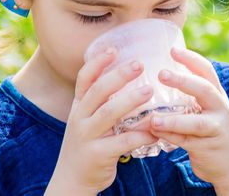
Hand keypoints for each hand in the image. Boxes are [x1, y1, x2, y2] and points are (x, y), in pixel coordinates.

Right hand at [45, 49, 157, 194]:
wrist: (71, 180)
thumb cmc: (88, 144)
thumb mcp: (87, 119)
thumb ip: (102, 102)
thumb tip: (128, 77)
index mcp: (79, 106)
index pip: (84, 79)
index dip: (98, 63)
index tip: (114, 49)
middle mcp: (80, 118)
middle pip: (98, 91)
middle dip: (118, 76)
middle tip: (139, 64)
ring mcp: (87, 136)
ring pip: (108, 114)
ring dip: (130, 100)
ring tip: (149, 91)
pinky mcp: (97, 155)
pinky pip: (122, 142)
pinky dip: (141, 135)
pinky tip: (156, 130)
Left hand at [149, 48, 228, 186]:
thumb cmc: (211, 133)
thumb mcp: (206, 110)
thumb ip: (189, 97)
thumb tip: (158, 78)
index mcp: (217, 95)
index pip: (206, 71)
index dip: (191, 59)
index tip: (172, 49)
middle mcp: (220, 108)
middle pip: (205, 89)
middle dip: (183, 81)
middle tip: (161, 74)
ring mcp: (217, 129)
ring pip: (196, 122)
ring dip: (173, 120)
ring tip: (153, 119)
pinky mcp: (209, 148)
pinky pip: (187, 142)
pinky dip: (170, 137)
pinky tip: (154, 133)